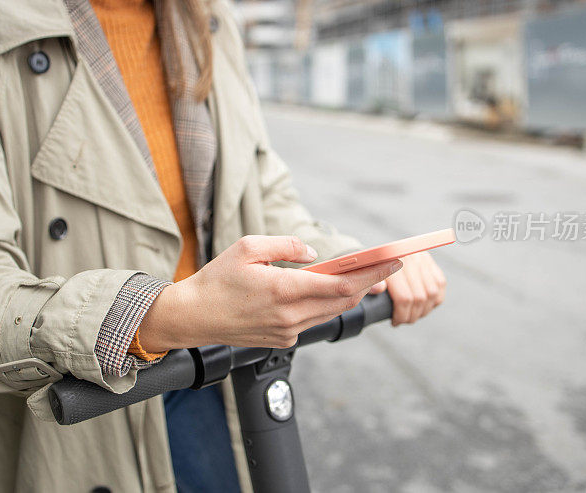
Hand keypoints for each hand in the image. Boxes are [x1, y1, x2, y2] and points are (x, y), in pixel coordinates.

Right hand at [138, 235, 402, 349]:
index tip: (392, 261)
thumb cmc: (217, 280)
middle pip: (343, 300)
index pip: (340, 283)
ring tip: (365, 275)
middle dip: (370, 283)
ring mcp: (287, 331)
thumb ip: (284, 245)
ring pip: (331, 312)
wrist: (193, 317)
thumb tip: (312, 254)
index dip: (371, 273)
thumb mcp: (247, 247)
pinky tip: (332, 290)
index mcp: (282, 290)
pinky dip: (328, 304)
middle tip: (388, 266)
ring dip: (351, 294)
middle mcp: (290, 315)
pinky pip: (314, 320)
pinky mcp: (283, 339)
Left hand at [368, 252, 445, 324]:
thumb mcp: (363, 277)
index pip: (404, 297)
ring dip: (424, 310)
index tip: (395, 322)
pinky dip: (434, 299)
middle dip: (411, 315)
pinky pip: (440, 284)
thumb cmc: (368, 271)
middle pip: (419, 298)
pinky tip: (423, 306)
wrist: (375, 256)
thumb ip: (370, 283)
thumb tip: (379, 289)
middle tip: (403, 320)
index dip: (401, 315)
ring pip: (432, 294)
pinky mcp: (429, 260)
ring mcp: (421, 258)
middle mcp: (410, 257)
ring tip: (412, 315)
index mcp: (392, 261)